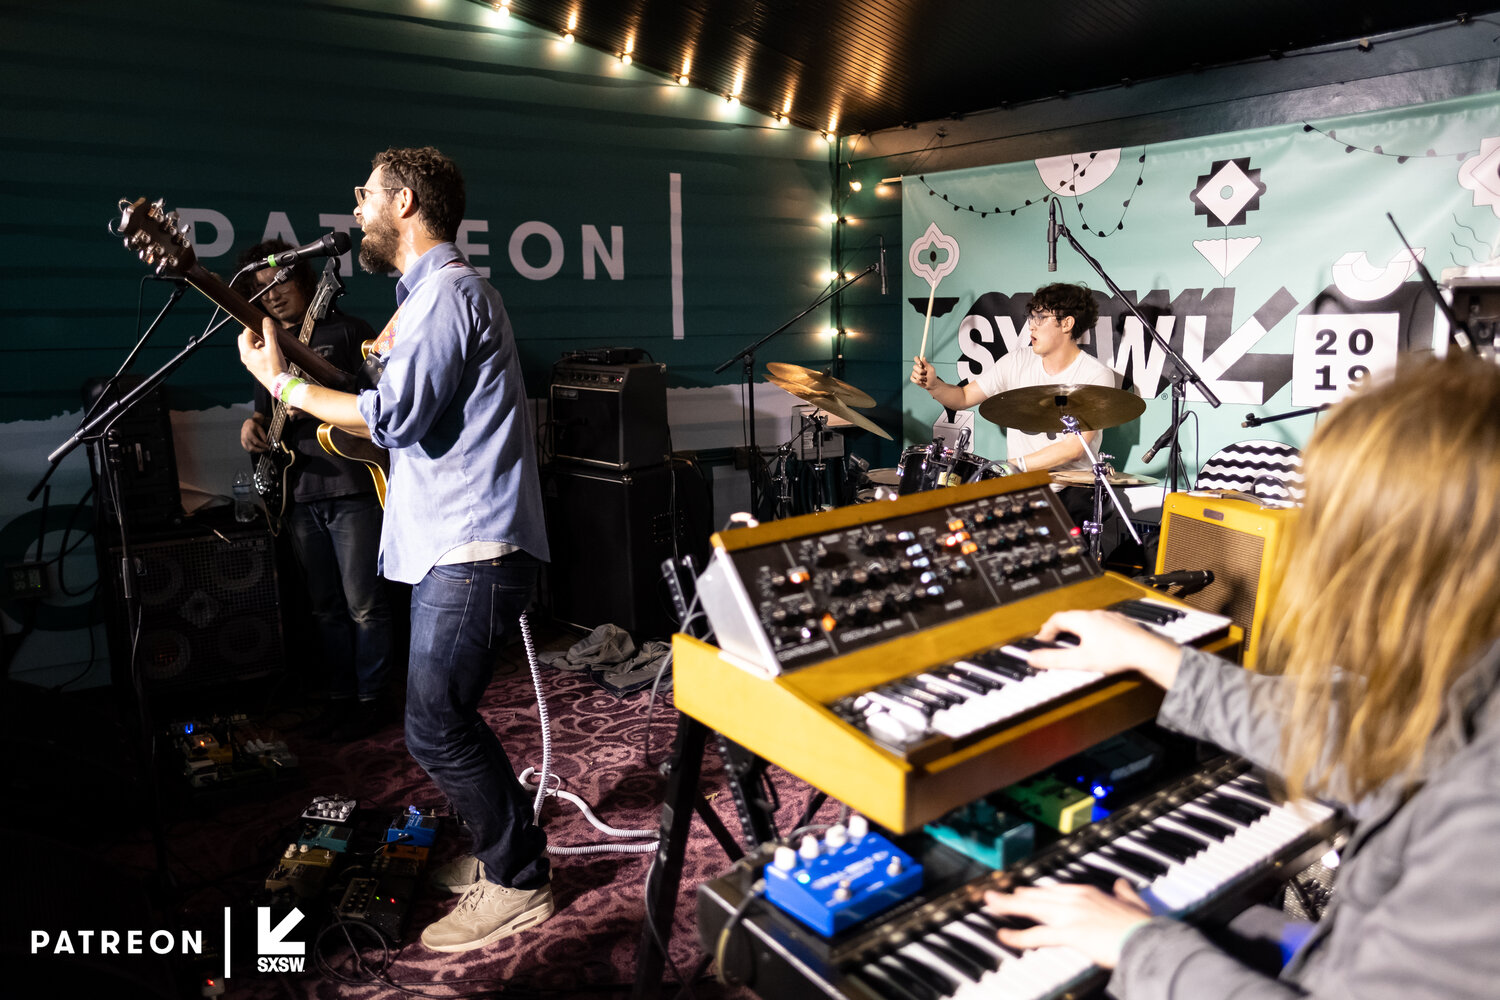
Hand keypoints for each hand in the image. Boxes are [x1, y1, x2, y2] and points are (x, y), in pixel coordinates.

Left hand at [238, 316, 287, 389]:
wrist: (279, 384)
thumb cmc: (275, 367)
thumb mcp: (273, 347)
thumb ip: (269, 332)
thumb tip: (266, 320)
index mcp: (247, 351)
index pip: (245, 333)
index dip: (253, 327)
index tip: (262, 326)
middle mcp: (245, 357)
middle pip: (244, 340)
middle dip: (252, 335)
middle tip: (264, 335)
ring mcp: (249, 363)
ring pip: (249, 348)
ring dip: (256, 343)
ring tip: (269, 344)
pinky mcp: (254, 368)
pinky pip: (253, 355)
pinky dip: (258, 351)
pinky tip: (269, 353)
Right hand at [240, 416, 268, 452]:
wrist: (247, 424)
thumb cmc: (254, 426)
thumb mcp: (260, 429)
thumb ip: (263, 435)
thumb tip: (266, 442)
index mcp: (249, 433)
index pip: (256, 442)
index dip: (263, 446)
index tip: (268, 447)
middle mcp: (244, 438)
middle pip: (252, 448)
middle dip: (260, 450)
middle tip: (266, 450)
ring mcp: (242, 441)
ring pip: (249, 450)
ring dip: (257, 451)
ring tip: (262, 450)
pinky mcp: (242, 443)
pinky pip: (247, 449)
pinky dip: (253, 451)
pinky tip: (258, 449)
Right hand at [910, 356, 934, 387]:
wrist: (932, 384)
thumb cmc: (932, 376)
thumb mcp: (931, 369)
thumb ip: (927, 364)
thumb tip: (923, 357)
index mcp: (921, 364)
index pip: (916, 358)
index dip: (917, 360)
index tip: (920, 363)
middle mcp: (917, 368)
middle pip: (914, 367)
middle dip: (921, 371)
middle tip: (926, 374)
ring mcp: (914, 373)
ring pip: (914, 373)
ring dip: (921, 377)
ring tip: (924, 379)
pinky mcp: (913, 378)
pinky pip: (912, 379)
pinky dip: (917, 381)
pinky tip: (921, 382)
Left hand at [982, 880, 1151, 967]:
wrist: (1148, 940)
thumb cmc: (1144, 927)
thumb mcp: (1134, 903)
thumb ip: (1124, 893)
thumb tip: (1123, 884)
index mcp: (1089, 892)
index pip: (1055, 890)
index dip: (1036, 892)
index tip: (1023, 890)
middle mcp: (1076, 899)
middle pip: (1037, 896)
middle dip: (1014, 895)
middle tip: (995, 893)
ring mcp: (1071, 915)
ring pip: (1032, 908)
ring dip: (1008, 905)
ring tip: (991, 903)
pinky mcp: (1070, 933)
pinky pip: (1037, 935)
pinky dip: (1018, 935)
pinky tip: (1004, 935)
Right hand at [1028, 609, 1182, 688]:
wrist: (1148, 652)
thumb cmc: (1117, 654)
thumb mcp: (1080, 660)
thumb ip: (1054, 659)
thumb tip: (1032, 658)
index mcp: (1083, 620)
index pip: (1056, 619)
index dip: (1046, 630)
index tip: (1042, 641)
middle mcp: (1096, 614)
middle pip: (1071, 618)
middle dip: (1060, 630)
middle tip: (1055, 642)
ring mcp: (1110, 618)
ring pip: (1087, 620)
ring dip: (1077, 631)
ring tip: (1075, 645)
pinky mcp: (1122, 624)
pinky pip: (1102, 624)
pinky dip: (1094, 633)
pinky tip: (1099, 645)